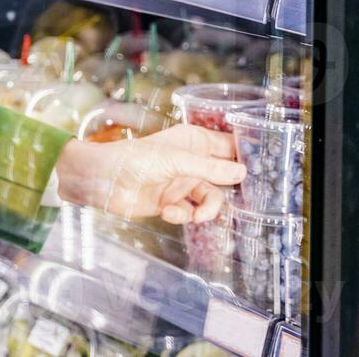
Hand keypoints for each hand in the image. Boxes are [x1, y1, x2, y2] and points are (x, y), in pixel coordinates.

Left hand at [54, 124, 246, 224]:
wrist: (101, 181)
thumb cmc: (133, 159)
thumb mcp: (175, 161)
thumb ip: (209, 169)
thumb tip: (242, 173)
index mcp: (194, 141)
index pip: (228, 146)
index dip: (243, 157)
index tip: (256, 172)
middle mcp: (191, 161)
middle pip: (224, 177)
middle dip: (227, 190)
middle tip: (234, 200)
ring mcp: (181, 183)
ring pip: (211, 199)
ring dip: (205, 210)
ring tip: (194, 215)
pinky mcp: (171, 203)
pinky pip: (190, 212)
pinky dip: (182, 216)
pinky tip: (167, 212)